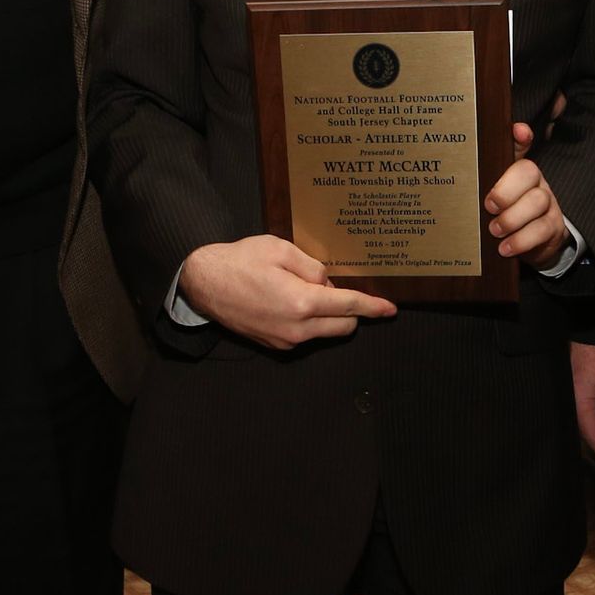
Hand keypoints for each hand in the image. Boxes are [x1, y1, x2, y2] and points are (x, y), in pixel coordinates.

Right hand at [178, 235, 396, 350]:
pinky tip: (292, 300)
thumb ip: (313, 267)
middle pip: (344, 326)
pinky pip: (305, 335)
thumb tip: (329, 284)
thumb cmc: (241, 261)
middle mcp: (297, 328)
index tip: (390, 309)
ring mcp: (285, 340)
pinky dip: (310, 321)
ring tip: (306, 290)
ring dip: (329, 316)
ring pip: (325, 332)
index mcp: (301, 302)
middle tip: (334, 287)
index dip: (373, 307)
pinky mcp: (274, 344)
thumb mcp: (281, 250)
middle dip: (351, 310)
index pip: (349, 306)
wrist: (204, 284)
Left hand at [485, 121, 566, 268]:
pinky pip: (542, 229)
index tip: (519, 132)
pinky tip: (506, 248)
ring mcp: (548, 202)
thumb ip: (482, 181)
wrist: (532, 244)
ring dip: (512, 218)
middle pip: (529, 172)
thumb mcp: (492, 199)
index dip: (520, 138)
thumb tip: (473, 161)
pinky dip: (522, 239)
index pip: (519, 146)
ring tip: (495, 231)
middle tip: (489, 206)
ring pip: (537, 200)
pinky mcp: (554, 226)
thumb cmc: (506, 215)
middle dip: (506, 189)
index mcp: (517, 170)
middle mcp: (536, 181)